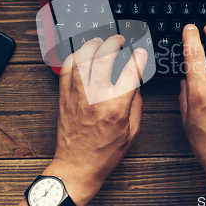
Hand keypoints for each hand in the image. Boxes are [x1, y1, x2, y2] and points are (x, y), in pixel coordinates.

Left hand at [42, 35, 146, 205]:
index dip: (138, 58)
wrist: (77, 166)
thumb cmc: (104, 153)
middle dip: (114, 43)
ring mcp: (77, 96)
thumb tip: (136, 84)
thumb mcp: (132, 131)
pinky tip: (81, 54)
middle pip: (103, 58)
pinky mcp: (65, 97)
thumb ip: (136, 104)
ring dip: (91, 45)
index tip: (141, 53)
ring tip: (100, 41)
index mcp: (116, 107)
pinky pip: (66, 70)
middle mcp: (95, 98)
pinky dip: (73, 57)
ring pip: (81, 60)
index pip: (130, 72)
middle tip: (119, 40)